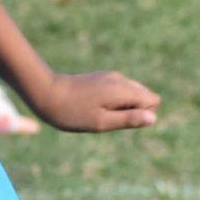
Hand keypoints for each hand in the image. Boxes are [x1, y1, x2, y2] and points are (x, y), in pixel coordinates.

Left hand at [26, 69, 159, 132]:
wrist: (46, 93)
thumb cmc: (72, 112)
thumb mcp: (101, 122)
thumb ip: (128, 119)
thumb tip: (153, 118)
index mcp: (122, 89)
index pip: (153, 100)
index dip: (141, 115)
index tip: (117, 119)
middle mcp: (120, 79)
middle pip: (145, 95)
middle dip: (134, 110)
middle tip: (106, 116)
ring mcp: (110, 77)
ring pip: (132, 93)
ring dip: (123, 106)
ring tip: (98, 111)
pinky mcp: (101, 78)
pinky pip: (119, 90)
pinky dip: (113, 101)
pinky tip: (93, 105)